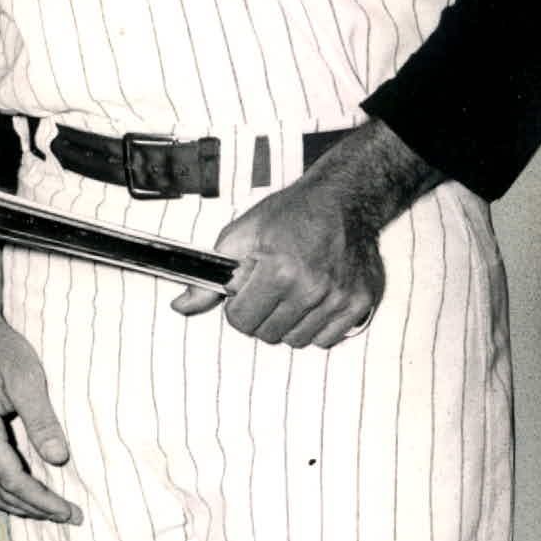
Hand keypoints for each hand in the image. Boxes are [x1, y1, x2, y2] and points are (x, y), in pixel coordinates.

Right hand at [0, 244, 80, 523]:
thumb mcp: (27, 378)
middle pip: (0, 493)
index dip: (42, 500)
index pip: (11, 479)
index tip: (70, 510)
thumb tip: (59, 459)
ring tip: (54, 512)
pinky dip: (8, 495)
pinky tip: (31, 496)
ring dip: (22, 508)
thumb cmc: (0, 350)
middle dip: (37, 510)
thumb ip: (42, 419)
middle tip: (72, 517)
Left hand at [169, 120, 438, 348]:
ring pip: (297, 341)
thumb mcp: (241, 235)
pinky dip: (315, 327)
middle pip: (268, 334)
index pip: (241, 321)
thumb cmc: (290, 214)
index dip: (236, 306)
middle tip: (269, 289)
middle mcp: (312, 288)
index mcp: (279, 269)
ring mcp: (339, 298)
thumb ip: (210, 278)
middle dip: (261, 315)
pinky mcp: (360, 304)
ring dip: (287, 322)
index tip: (245, 291)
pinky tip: (313, 300)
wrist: (343, 200)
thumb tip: (180, 307)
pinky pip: (327, 340)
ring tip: (292, 291)